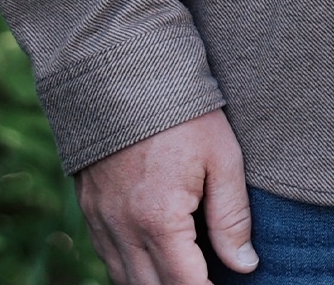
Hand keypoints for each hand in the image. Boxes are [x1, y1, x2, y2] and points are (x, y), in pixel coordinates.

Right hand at [76, 109, 258, 284]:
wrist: (125, 70)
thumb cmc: (182, 111)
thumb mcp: (221, 156)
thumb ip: (232, 216)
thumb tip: (244, 265)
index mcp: (159, 219)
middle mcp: (123, 228)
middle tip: (208, 282)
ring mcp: (100, 220)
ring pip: (125, 279)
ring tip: (184, 274)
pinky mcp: (89, 207)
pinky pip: (107, 257)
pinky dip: (129, 269)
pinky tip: (153, 261)